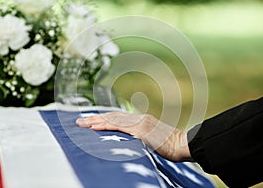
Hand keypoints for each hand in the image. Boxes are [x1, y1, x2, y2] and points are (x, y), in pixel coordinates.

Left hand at [76, 112, 191, 161]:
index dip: (102, 119)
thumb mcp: (153, 140)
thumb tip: (130, 143)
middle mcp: (139, 118)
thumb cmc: (170, 145)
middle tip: (79, 121)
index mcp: (141, 120)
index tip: (90, 121)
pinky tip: (94, 127)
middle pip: (112, 117)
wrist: (183, 144)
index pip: (117, 118)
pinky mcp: (141, 130)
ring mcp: (140, 123)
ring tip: (81, 123)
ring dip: (95, 121)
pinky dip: (105, 126)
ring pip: (112, 120)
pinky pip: (119, 127)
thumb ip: (141, 138)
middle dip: (94, 118)